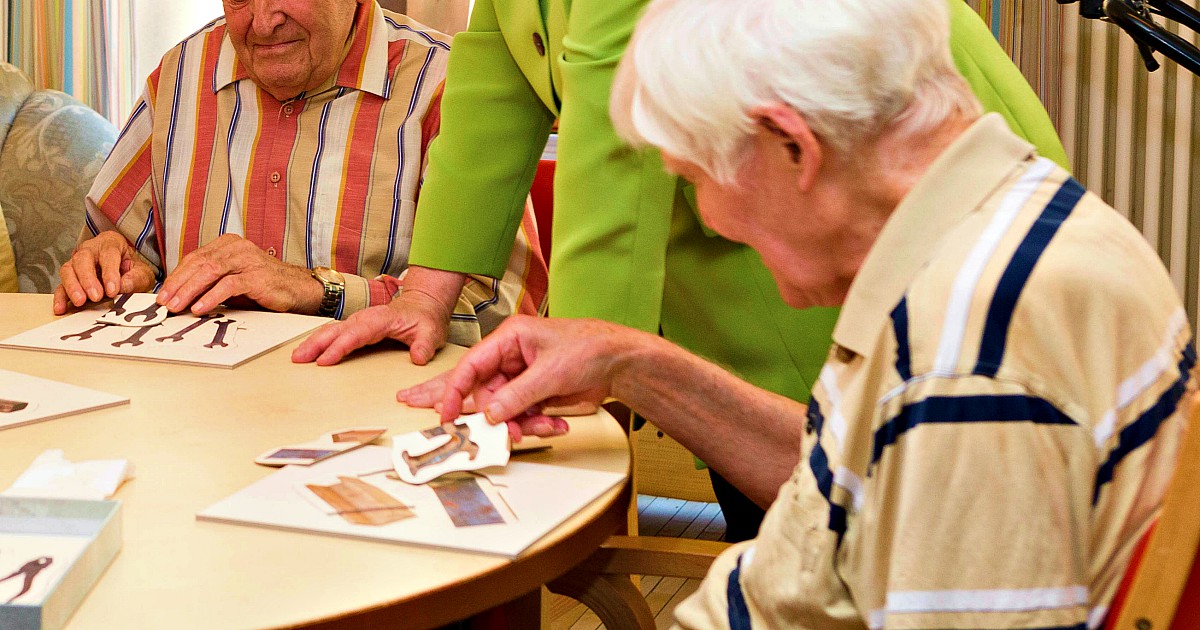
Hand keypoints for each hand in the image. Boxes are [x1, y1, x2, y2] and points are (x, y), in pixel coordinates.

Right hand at [53, 231, 156, 313]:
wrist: (126, 272)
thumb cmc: (133, 270)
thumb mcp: (142, 273)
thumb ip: (136, 279)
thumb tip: (122, 287)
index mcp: (111, 243)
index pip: (108, 255)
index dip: (109, 273)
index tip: (113, 290)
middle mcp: (90, 249)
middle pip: (83, 259)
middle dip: (88, 279)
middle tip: (95, 296)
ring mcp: (77, 263)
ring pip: (68, 270)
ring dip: (72, 287)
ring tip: (80, 301)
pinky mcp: (70, 277)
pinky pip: (61, 285)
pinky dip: (60, 297)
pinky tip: (60, 308)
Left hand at [155, 234, 321, 314]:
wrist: (297, 289)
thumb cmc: (263, 286)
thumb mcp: (231, 281)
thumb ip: (209, 282)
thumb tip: (179, 297)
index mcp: (227, 244)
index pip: (194, 258)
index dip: (176, 277)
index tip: (163, 295)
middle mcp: (236, 247)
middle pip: (199, 264)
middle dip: (179, 284)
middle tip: (164, 302)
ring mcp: (247, 260)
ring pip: (210, 272)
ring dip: (190, 291)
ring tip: (177, 307)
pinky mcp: (257, 276)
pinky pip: (228, 285)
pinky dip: (211, 297)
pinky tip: (199, 308)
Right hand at [291, 288, 450, 365]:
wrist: (424, 305)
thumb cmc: (426, 319)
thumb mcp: (432, 332)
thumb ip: (425, 344)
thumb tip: (418, 357)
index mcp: (381, 319)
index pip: (356, 334)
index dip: (340, 347)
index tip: (325, 360)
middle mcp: (366, 318)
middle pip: (337, 330)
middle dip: (317, 344)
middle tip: (299, 359)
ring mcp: (360, 322)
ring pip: (332, 330)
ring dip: (313, 342)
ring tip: (297, 357)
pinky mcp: (357, 327)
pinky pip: (335, 333)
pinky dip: (320, 341)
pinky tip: (309, 351)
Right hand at [399, 315, 639, 424]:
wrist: (621, 363)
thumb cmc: (590, 348)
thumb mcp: (550, 373)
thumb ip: (517, 395)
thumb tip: (490, 414)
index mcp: (509, 338)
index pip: (470, 366)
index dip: (455, 392)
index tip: (447, 415)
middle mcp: (511, 357)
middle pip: (487, 394)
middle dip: (500, 417)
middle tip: (511, 433)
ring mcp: (523, 377)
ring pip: (505, 410)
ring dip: (524, 424)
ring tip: (547, 426)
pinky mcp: (536, 394)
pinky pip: (524, 416)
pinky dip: (538, 425)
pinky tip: (557, 424)